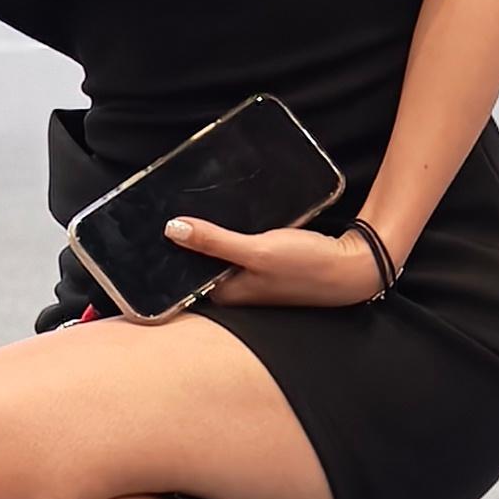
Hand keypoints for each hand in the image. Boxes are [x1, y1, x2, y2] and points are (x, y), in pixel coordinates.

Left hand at [163, 216, 383, 309]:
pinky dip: (227, 232)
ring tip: (185, 204)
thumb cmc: (307, 266)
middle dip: (183, 241)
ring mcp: (251, 277)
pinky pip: (236, 246)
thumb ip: (214, 242)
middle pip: (199, 264)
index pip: (182, 277)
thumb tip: (172, 229)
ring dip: (206, 234)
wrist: (354, 266)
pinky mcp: (265, 263)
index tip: (144, 230)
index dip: (164, 255)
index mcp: (227, 295)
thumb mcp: (256, 252)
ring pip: (218, 253)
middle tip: (161, 209)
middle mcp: (236, 290)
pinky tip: (221, 212)